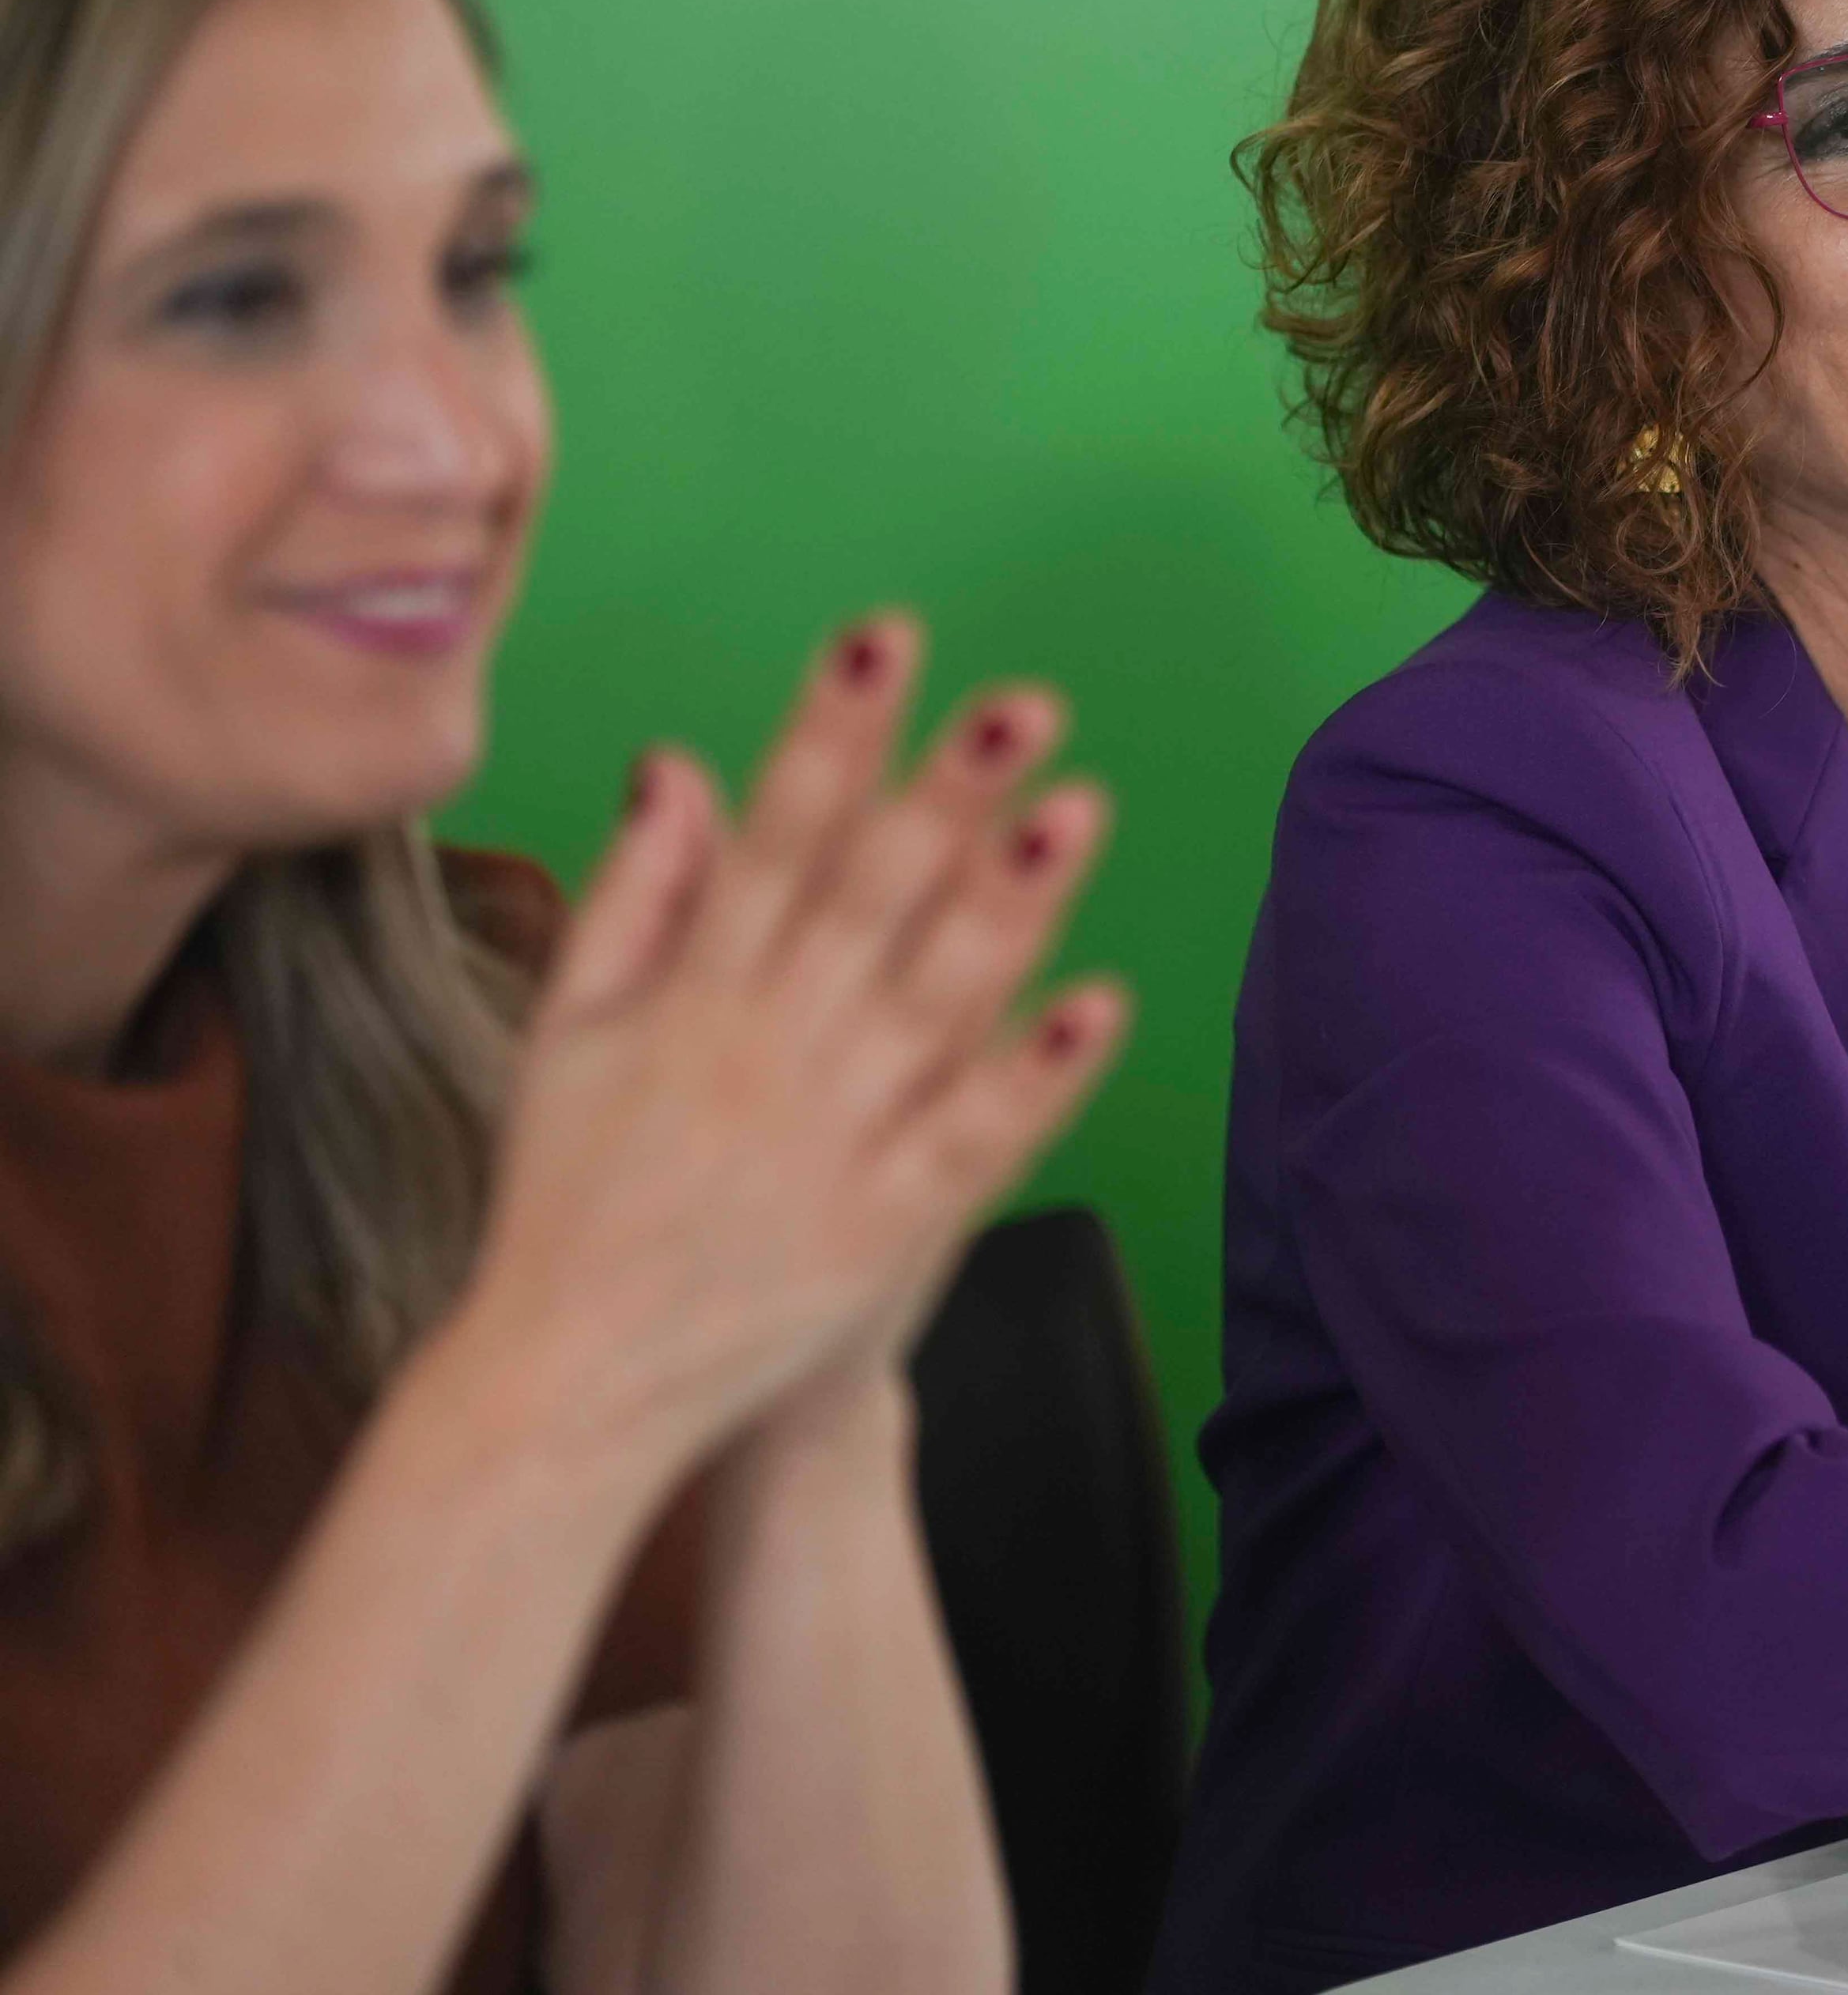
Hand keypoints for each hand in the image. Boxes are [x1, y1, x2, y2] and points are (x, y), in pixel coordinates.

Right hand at [444, 614, 1129, 1487]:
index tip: (888, 639)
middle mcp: (767, 1051)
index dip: (835, 731)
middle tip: (1025, 702)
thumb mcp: (565, 1036)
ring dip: (1009, 904)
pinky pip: (977, 1139)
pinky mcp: (887, 1226)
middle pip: (870, 897)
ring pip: (937, 1001)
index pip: (776, 832)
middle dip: (945, 792)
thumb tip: (680, 762)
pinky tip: (1104, 1003)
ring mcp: (834, 1139)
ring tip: (1079, 809)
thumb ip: (631, 896)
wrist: (570, 1386)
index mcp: (690, 996)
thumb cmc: (569, 1198)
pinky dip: (1038, 1073)